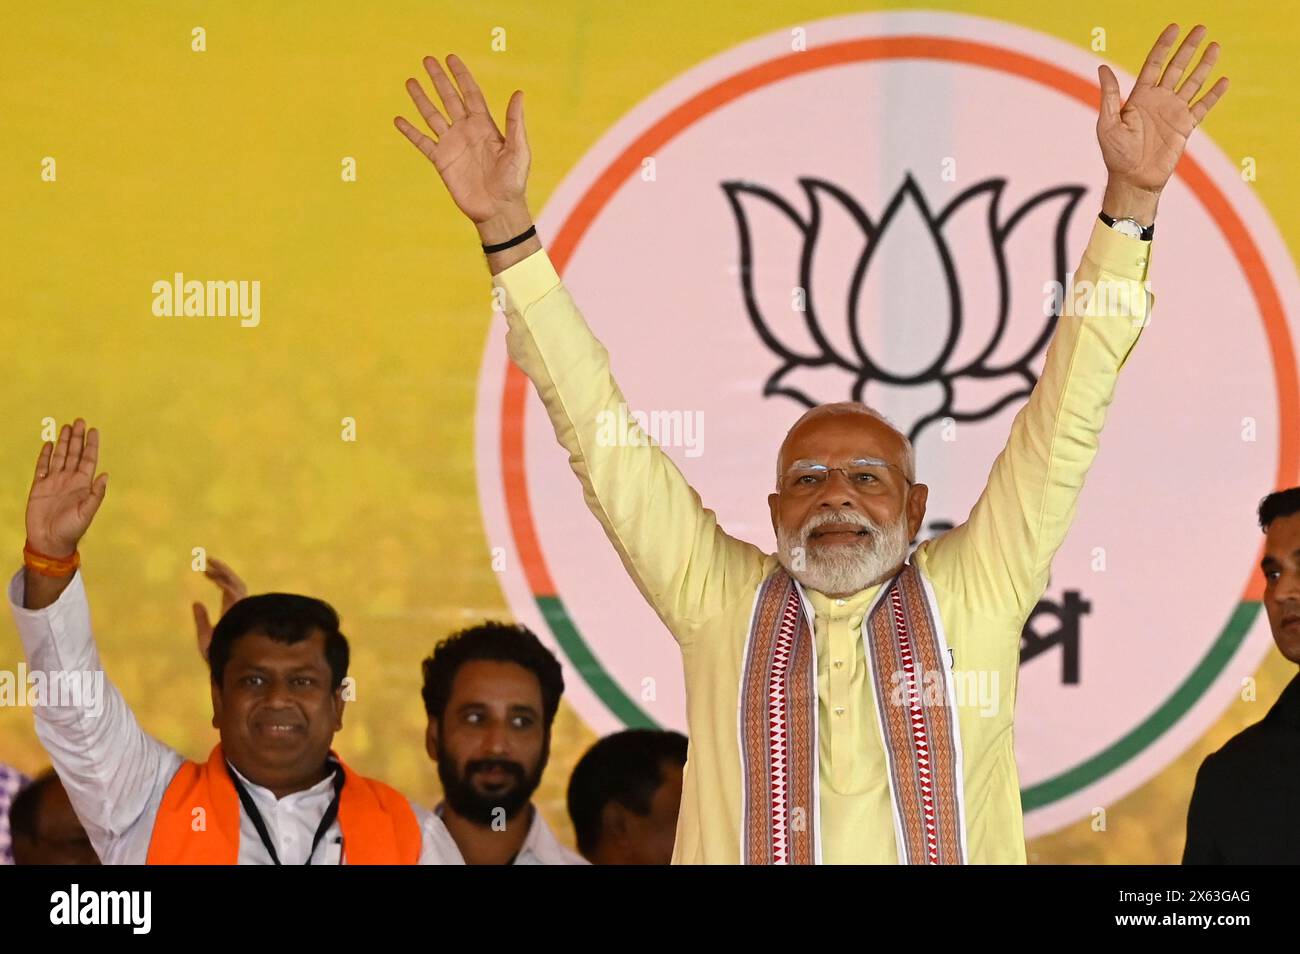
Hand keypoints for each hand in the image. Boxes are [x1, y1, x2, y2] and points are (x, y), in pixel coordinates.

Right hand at [25, 419, 107, 558]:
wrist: (49, 541)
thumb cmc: (71, 530)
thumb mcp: (87, 512)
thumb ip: (96, 494)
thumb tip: (105, 475)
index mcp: (83, 485)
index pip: (89, 460)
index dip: (91, 445)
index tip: (93, 430)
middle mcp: (69, 480)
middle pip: (74, 454)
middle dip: (77, 438)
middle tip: (79, 421)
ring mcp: (54, 482)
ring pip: (59, 457)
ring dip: (63, 442)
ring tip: (66, 426)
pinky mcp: (39, 487)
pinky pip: (42, 467)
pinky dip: (45, 456)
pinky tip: (49, 444)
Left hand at [192, 557, 248, 661]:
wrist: (228, 667)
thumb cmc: (218, 657)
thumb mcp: (205, 638)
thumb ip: (201, 621)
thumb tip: (196, 602)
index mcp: (232, 612)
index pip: (229, 590)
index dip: (219, 578)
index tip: (205, 570)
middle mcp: (239, 608)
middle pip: (236, 583)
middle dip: (223, 571)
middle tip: (207, 560)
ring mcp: (241, 609)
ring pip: (236, 584)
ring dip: (223, 574)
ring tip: (208, 564)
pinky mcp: (239, 611)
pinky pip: (234, 592)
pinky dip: (223, 583)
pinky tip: (211, 577)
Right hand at [394, 54, 530, 224]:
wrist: (498, 209)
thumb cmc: (513, 181)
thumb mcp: (518, 149)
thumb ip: (515, 122)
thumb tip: (519, 92)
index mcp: (485, 125)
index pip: (470, 93)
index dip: (461, 75)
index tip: (451, 58)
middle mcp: (466, 131)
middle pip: (449, 98)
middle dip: (439, 79)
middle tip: (427, 59)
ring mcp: (452, 145)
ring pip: (433, 116)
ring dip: (421, 99)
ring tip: (410, 81)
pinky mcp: (441, 161)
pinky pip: (422, 142)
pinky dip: (410, 131)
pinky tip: (399, 119)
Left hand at [1097, 24, 1228, 219]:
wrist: (1134, 179)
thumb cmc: (1116, 154)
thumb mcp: (1108, 123)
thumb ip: (1110, 95)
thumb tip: (1102, 67)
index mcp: (1140, 97)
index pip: (1154, 64)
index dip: (1164, 46)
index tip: (1174, 28)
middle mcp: (1159, 100)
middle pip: (1176, 68)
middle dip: (1188, 48)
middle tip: (1201, 28)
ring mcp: (1173, 112)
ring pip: (1192, 82)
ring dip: (1204, 65)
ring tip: (1215, 46)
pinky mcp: (1185, 126)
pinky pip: (1202, 106)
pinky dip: (1213, 94)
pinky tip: (1224, 80)